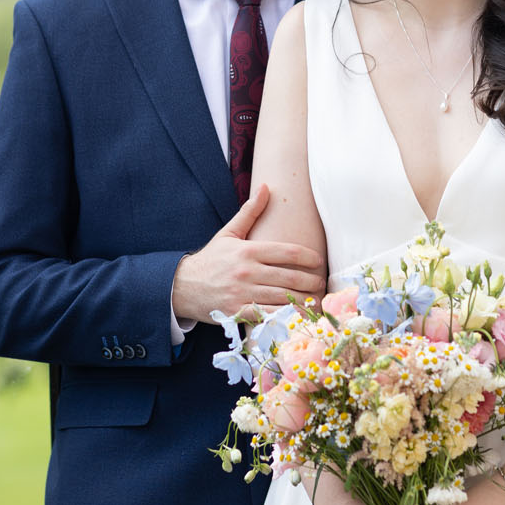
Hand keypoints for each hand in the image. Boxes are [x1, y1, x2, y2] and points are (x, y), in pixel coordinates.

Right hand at [172, 184, 325, 325]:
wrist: (182, 286)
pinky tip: (299, 316)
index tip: (319, 261)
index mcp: (249, 250)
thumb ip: (250, 212)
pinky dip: (287, 317)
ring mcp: (243, 294)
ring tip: (317, 300)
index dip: (310, 257)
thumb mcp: (229, 233)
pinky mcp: (238, 313)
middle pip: (291, 277)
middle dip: (313, 281)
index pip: (288, 252)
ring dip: (305, 301)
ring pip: (284, 298)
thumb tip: (266, 187)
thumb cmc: (211, 260)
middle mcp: (247, 272)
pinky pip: (269, 316)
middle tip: (323, 283)